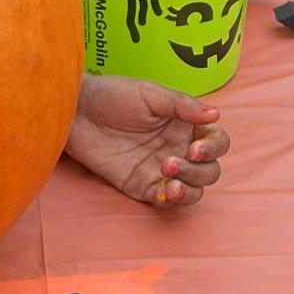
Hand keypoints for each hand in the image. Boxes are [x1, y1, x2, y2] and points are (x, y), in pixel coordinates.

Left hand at [63, 76, 229, 208]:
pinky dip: (171, 200)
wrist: (77, 112)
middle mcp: (179, 147)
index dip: (213, 148)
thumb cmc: (113, 95)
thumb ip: (183, 106)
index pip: (217, 141)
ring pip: (194, 189)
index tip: (195, 148)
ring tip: (169, 180)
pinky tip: (162, 191)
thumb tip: (216, 113)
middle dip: (199, 171)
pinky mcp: (142, 185)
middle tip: (171, 161)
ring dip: (189, 188)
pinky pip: (166, 200)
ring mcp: (161, 169)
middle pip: (210, 170)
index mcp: (185, 124)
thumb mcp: (150, 94)